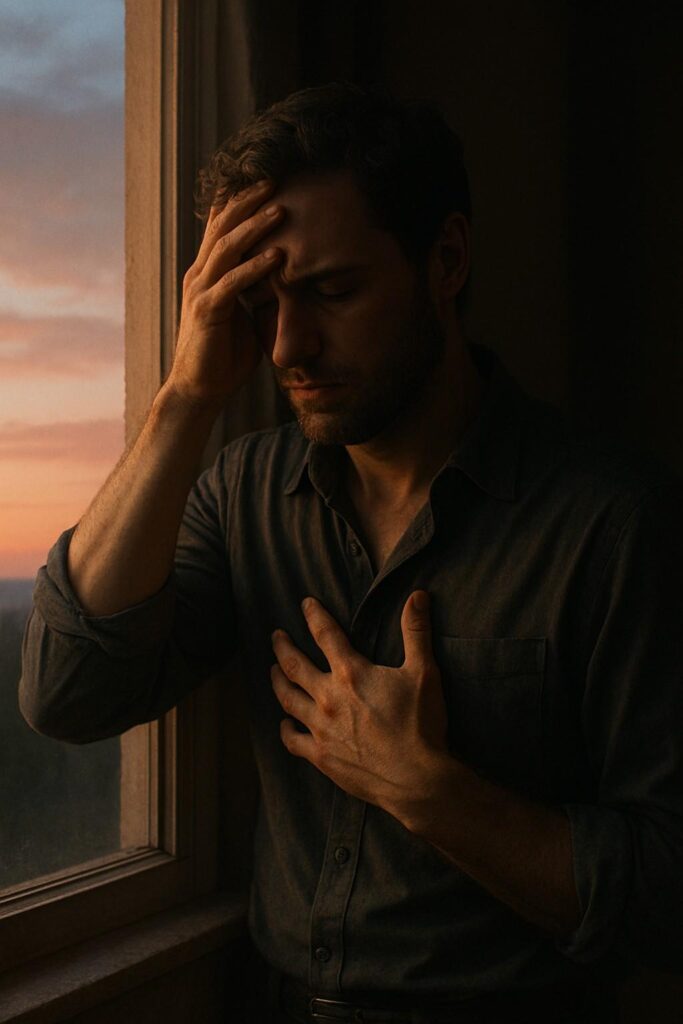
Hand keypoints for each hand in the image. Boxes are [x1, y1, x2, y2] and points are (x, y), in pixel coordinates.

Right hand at [167, 179, 284, 405]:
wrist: (198, 390)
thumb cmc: (223, 357)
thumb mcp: (245, 317)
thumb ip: (258, 294)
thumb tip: (286, 282)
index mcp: (206, 273)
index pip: (220, 226)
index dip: (240, 202)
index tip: (267, 181)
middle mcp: (199, 275)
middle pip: (221, 226)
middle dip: (248, 201)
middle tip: (275, 179)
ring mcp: (200, 291)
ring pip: (227, 248)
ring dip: (255, 226)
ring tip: (280, 208)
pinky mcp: (207, 312)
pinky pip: (233, 283)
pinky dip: (256, 267)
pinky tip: (277, 256)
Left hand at [270, 591, 449, 818]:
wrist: (415, 779)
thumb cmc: (421, 725)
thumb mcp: (424, 672)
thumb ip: (416, 632)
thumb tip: (418, 596)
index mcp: (351, 673)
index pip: (326, 634)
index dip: (314, 616)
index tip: (305, 604)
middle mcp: (328, 697)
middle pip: (294, 665)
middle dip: (282, 647)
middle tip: (275, 636)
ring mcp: (320, 728)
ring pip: (288, 699)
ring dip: (277, 681)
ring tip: (272, 670)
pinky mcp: (321, 756)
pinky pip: (292, 740)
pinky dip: (285, 729)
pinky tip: (284, 723)